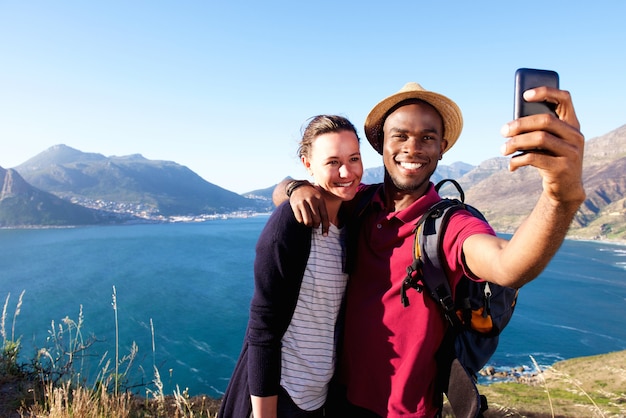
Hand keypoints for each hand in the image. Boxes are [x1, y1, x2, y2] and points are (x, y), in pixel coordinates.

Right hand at [290, 184, 329, 234]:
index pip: (324, 216)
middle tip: (315, 225)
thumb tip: (328, 226)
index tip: (325, 235)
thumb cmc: (312, 196)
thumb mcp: (319, 199)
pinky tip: (303, 217)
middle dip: (316, 225)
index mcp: (320, 199)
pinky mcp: (295, 206)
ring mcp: (302, 203)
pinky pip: (300, 220)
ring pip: (308, 221)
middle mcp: (311, 200)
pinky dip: (302, 222)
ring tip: (309, 222)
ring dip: (309, 225)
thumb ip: (323, 210)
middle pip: (316, 220)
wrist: (298, 187)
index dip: (325, 226)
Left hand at [500, 87, 585, 205]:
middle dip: (520, 124)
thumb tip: (511, 125)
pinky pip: (535, 158)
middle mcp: (576, 135)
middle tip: (503, 131)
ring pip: (539, 138)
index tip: (525, 95)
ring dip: (516, 143)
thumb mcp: (547, 143)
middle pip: (545, 120)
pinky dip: (518, 160)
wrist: (565, 189)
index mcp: (572, 124)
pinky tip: (511, 165)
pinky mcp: (563, 168)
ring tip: (503, 149)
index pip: (565, 99)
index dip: (546, 92)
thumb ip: (537, 131)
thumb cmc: (550, 160)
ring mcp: (572, 152)